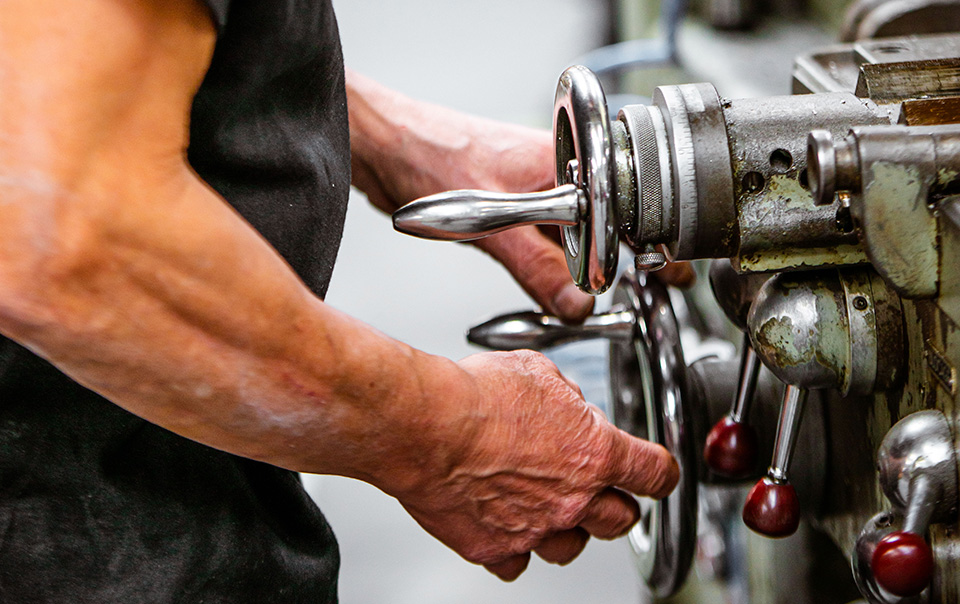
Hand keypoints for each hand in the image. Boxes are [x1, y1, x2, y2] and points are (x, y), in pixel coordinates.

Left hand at [347, 71, 692, 322]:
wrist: (383, 147)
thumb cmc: (427, 151)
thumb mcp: (489, 222)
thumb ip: (536, 267)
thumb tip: (576, 303)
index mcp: (564, 162)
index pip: (625, 205)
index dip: (647, 243)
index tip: (664, 275)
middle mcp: (557, 175)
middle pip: (606, 226)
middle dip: (619, 262)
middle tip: (645, 295)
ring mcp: (536, 192)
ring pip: (574, 239)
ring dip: (581, 270)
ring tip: (590, 301)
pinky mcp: (513, 210)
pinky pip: (545, 246)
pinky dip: (552, 270)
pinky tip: (553, 290)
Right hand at [389, 350, 678, 580]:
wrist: (426, 427)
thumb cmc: (475, 397)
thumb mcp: (536, 372)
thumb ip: (564, 395)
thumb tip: (567, 401)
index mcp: (594, 452)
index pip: (654, 473)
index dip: (660, 473)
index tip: (657, 473)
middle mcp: (572, 497)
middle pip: (621, 519)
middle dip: (615, 504)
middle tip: (598, 489)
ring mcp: (534, 529)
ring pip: (572, 547)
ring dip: (566, 528)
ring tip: (546, 505)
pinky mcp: (494, 548)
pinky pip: (517, 562)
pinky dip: (515, 547)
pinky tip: (504, 523)